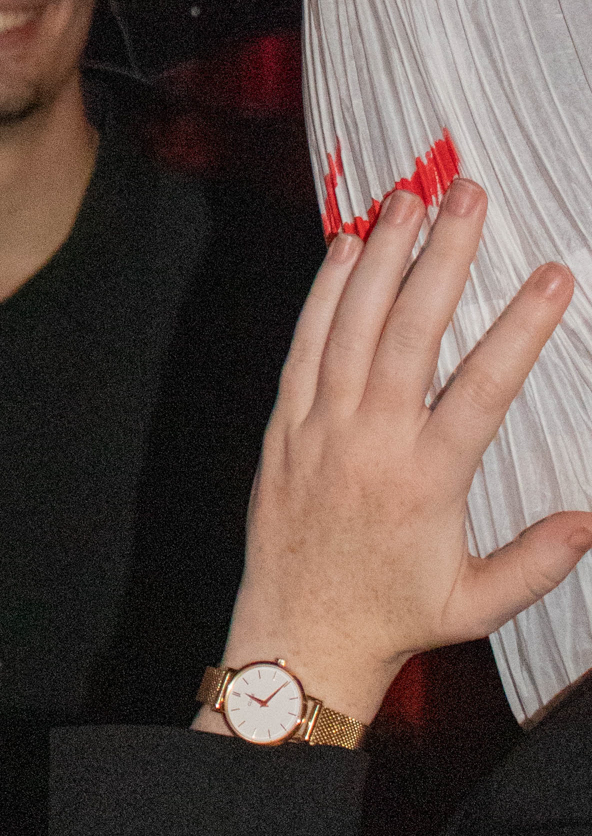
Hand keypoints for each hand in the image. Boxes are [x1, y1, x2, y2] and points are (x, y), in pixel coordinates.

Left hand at [211, 177, 591, 728]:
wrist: (299, 639)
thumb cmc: (395, 618)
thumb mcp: (478, 603)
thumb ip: (538, 561)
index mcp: (428, 480)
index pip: (483, 388)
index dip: (520, 328)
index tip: (553, 276)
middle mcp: (371, 442)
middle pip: (411, 330)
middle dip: (444, 256)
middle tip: (469, 195)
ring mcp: (321, 428)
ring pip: (352, 324)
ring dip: (382, 255)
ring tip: (410, 197)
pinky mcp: (283, 426)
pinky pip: (304, 345)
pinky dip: (324, 292)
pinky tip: (346, 246)